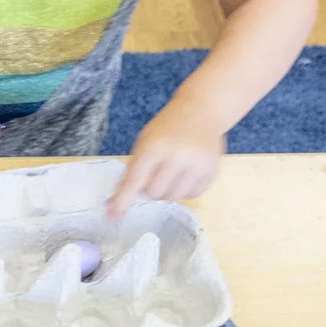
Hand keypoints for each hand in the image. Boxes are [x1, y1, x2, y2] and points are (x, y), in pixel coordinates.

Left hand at [110, 102, 225, 215]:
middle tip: (156, 173)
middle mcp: (179, 155)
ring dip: (169, 191)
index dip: (123, 200)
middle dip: (151, 189)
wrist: (202, 110)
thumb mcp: (144, 142)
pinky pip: (193, 195)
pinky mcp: (213, 170)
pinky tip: (187, 172)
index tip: (112, 216)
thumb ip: (131, 172)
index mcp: (156, 146)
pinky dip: (185, 189)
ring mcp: (198, 163)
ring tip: (172, 172)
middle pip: (155, 194)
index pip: (136, 181)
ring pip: (174, 198)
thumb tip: (113, 205)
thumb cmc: (168, 128)